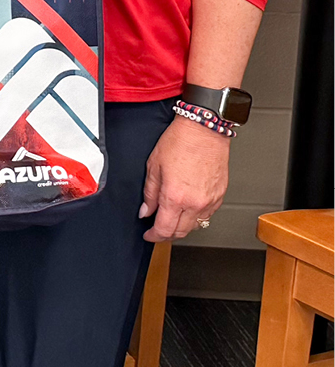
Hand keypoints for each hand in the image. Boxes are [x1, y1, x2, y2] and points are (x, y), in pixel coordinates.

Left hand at [140, 115, 229, 239]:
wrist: (204, 131)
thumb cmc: (179, 142)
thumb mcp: (153, 166)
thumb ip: (149, 193)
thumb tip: (145, 211)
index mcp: (174, 196)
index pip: (164, 229)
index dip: (154, 236)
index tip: (148, 235)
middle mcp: (194, 203)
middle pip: (180, 232)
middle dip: (166, 234)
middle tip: (157, 229)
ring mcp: (210, 201)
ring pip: (195, 227)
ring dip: (182, 227)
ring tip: (171, 219)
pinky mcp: (220, 197)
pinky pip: (207, 216)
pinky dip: (195, 217)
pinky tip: (187, 209)